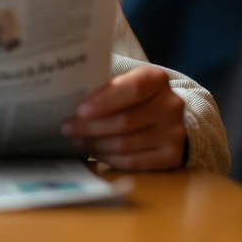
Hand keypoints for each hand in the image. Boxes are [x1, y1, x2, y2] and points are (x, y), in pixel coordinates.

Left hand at [60, 66, 186, 170]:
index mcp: (157, 79)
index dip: (105, 101)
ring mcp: (174, 133)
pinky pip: (133, 162)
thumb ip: (103, 88)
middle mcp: (171, 105)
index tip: (79, 111)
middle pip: (125, 121)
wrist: (165, 115)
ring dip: (95, 144)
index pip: (132, 89)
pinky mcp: (172, 156)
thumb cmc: (132, 96)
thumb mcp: (122, 82)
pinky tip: (94, 151)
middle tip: (67, 128)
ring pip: (126, 144)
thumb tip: (69, 99)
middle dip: (90, 127)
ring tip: (76, 140)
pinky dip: (108, 158)